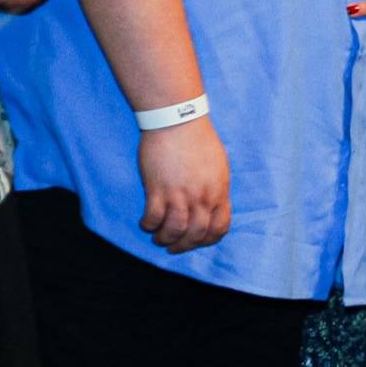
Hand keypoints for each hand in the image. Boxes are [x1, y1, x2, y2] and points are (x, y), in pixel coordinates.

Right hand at [136, 118, 230, 252]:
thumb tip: (211, 205)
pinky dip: (148, 225)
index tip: (197, 240)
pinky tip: (146, 222)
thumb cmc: (198, 139)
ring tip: (158, 237)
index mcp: (218, 192)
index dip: (207, 240)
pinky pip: (153, 217)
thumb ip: (215, 189)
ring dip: (165, 239)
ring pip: (174, 230)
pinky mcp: (157, 188)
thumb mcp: (217, 166)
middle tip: (173, 247)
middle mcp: (201, 197)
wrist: (177, 120)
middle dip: (184, 246)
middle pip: (196, 234)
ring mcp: (179, 194)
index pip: (219, 228)